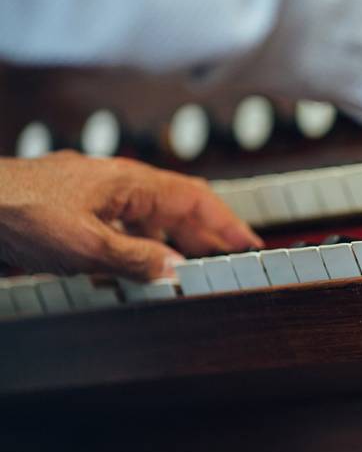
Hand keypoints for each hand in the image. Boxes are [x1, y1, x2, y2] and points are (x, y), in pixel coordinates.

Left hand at [0, 151, 261, 280]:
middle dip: (205, 234)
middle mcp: (116, 186)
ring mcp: (94, 198)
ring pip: (148, 219)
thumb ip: (135, 258)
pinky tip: (138, 268)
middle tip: (228, 260)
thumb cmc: (17, 209)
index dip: (226, 223)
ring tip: (191, 267)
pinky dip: (140, 248)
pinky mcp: (73, 213)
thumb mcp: (85, 245)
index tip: (248, 243)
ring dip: (172, 243)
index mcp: (129, 182)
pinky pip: (121, 229)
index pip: (194, 199)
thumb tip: (173, 269)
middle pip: (176, 208)